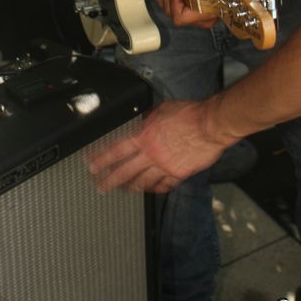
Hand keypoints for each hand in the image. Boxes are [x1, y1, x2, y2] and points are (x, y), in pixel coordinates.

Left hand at [88, 99, 228, 192]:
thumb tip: (141, 120)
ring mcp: (164, 167)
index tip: (91, 166)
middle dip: (110, 180)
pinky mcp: (178, 174)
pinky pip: (163, 186)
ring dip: (130, 187)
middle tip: (100, 186)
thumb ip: (148, 118)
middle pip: (125, 171)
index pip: (117, 150)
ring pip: (142, 182)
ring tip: (123, 190)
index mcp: (145, 136)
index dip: (102, 159)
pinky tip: (151, 190)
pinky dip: (155, 189)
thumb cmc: (188, 113)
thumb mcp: (162, 109)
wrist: (209, 125)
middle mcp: (151, 154)